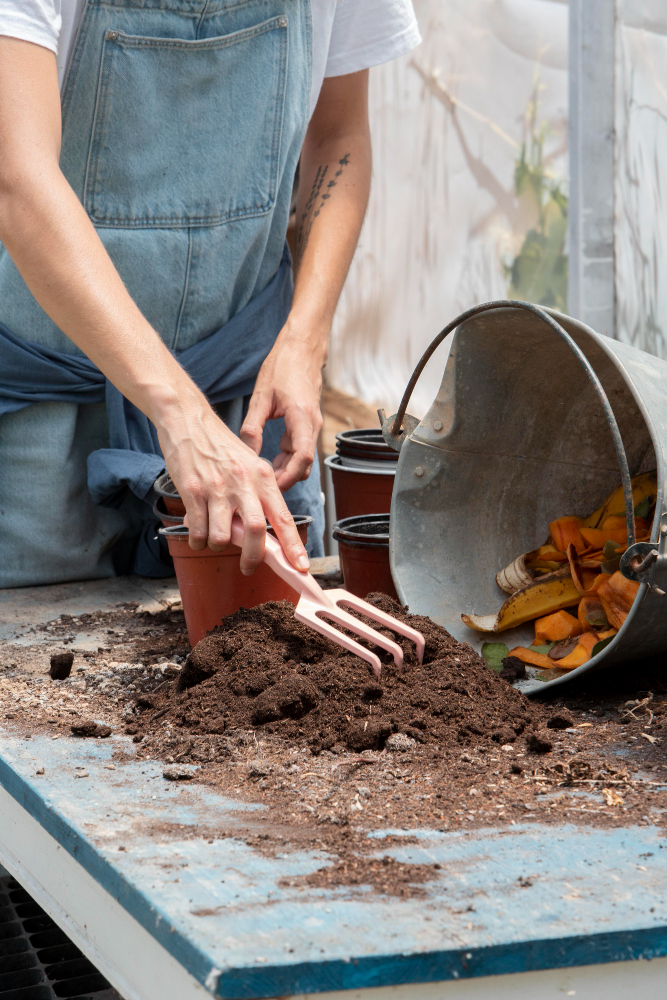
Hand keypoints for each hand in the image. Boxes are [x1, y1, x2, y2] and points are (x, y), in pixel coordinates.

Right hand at [156, 388, 308, 573]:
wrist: (189, 421)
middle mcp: (244, 483)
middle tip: (249, 568)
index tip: (300, 567)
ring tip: (214, 538)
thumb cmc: (221, 447)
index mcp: (263, 477)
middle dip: (254, 558)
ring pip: (223, 537)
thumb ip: (258, 497)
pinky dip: (198, 541)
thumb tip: (261, 535)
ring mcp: (218, 487)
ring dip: (218, 546)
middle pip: (256, 531)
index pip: (283, 517)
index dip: (293, 546)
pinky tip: (198, 535)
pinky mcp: (193, 491)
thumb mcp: (250, 465)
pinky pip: (198, 531)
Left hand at [240, 329, 323, 490]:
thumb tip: (246, 454)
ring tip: (262, 477)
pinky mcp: (307, 424)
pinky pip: (299, 448)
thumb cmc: (283, 366)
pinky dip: (287, 459)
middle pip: (304, 464)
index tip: (271, 487)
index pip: (303, 458)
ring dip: (286, 470)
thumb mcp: (261, 396)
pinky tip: (269, 460)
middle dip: (286, 479)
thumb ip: (253, 427)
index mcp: (302, 418)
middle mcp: (312, 425)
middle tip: (261, 488)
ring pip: (302, 458)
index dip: (289, 476)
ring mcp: (312, 425)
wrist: (303, 348)